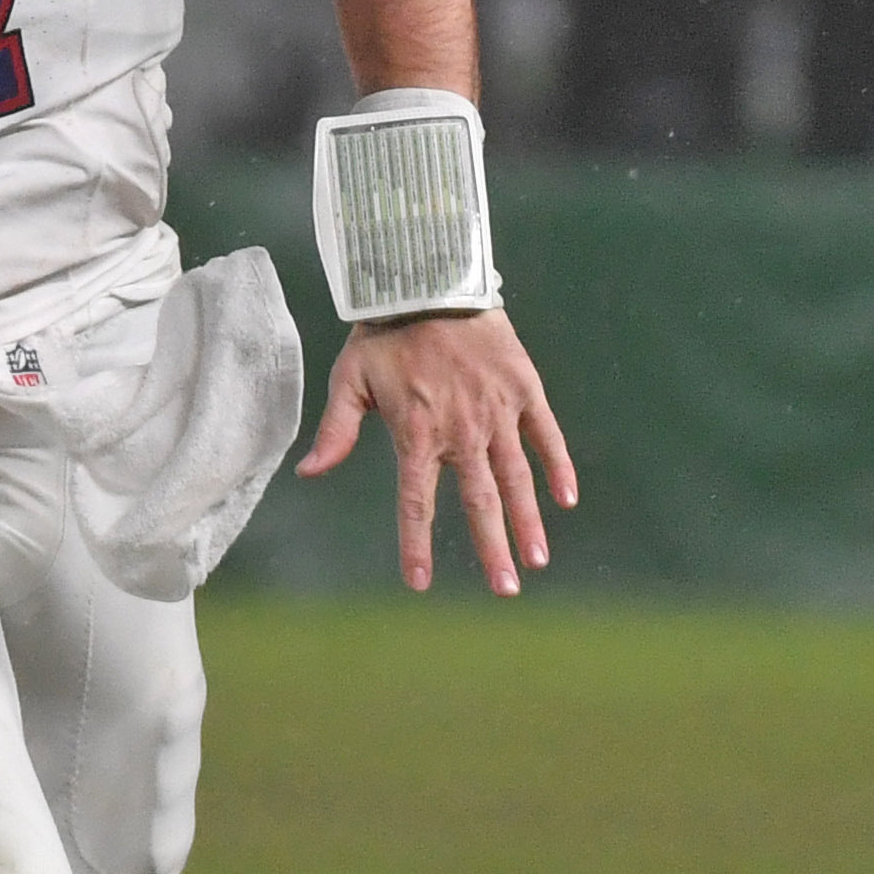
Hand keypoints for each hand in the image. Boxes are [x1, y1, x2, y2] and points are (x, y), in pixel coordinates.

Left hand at [295, 307, 574, 594]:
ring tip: (538, 560)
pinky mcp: (524, 390)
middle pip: (478, 502)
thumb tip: (307, 473)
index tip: (419, 583)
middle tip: (506, 590)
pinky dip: (558, 466)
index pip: (415, 502)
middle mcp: (461, 431)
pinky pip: (546, 435)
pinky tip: (566, 500)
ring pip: (516, 478)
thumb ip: (335, 431)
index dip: (416, 544)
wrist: (430, 282)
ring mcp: (497, 412)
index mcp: (415, 434)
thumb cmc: (384, 335)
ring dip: (528, 521)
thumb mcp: (349, 380)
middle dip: (493, 549)